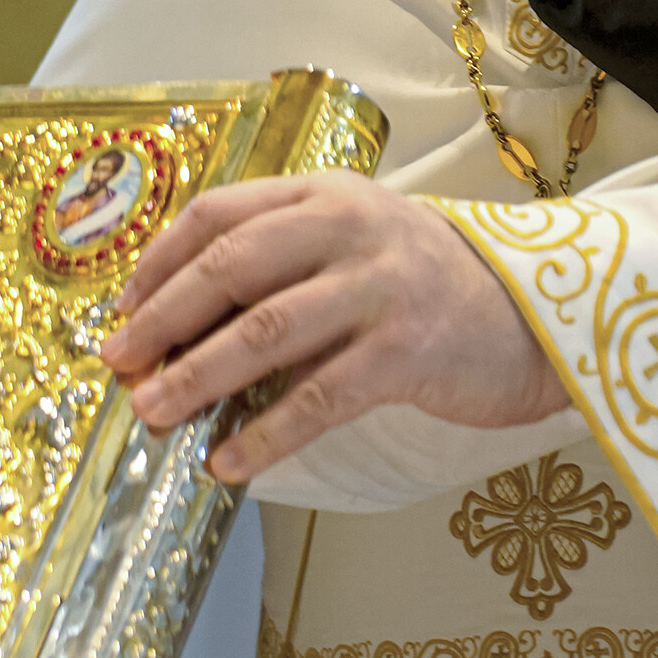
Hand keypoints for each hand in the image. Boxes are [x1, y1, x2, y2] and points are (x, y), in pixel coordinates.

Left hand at [98, 174, 566, 482]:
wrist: (540, 314)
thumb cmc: (431, 287)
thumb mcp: (358, 247)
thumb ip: (285, 267)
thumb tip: (182, 330)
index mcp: (328, 194)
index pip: (221, 213)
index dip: (160, 262)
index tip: (123, 309)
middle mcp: (349, 228)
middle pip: (231, 266)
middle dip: (163, 319)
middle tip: (117, 363)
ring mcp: (380, 287)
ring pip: (265, 331)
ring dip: (198, 376)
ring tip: (154, 412)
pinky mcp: (406, 351)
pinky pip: (317, 397)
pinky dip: (266, 434)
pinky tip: (230, 463)